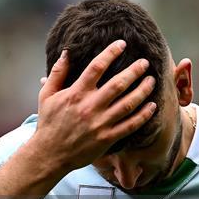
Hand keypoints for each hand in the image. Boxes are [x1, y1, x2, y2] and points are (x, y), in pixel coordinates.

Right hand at [32, 40, 156, 172]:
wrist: (50, 154)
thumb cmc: (49, 123)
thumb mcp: (47, 96)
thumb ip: (58, 73)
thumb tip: (67, 52)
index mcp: (76, 93)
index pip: (97, 67)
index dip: (111, 53)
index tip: (122, 44)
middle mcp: (90, 107)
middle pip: (118, 84)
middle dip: (134, 71)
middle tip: (145, 62)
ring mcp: (100, 123)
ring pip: (128, 104)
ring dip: (142, 91)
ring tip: (151, 81)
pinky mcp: (107, 138)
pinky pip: (130, 125)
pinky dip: (143, 115)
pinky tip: (152, 106)